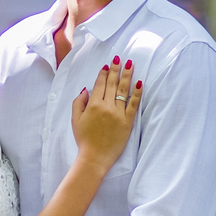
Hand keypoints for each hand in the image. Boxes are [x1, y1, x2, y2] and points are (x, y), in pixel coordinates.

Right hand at [71, 58, 142, 172]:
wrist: (94, 157)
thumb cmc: (84, 139)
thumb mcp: (75, 120)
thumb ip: (78, 103)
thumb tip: (86, 90)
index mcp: (93, 105)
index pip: (100, 84)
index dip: (104, 73)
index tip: (107, 65)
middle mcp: (106, 106)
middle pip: (113, 84)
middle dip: (116, 69)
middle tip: (119, 58)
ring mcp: (118, 113)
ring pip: (124, 90)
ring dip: (127, 75)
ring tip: (130, 64)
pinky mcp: (127, 122)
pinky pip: (134, 104)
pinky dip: (137, 93)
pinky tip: (140, 83)